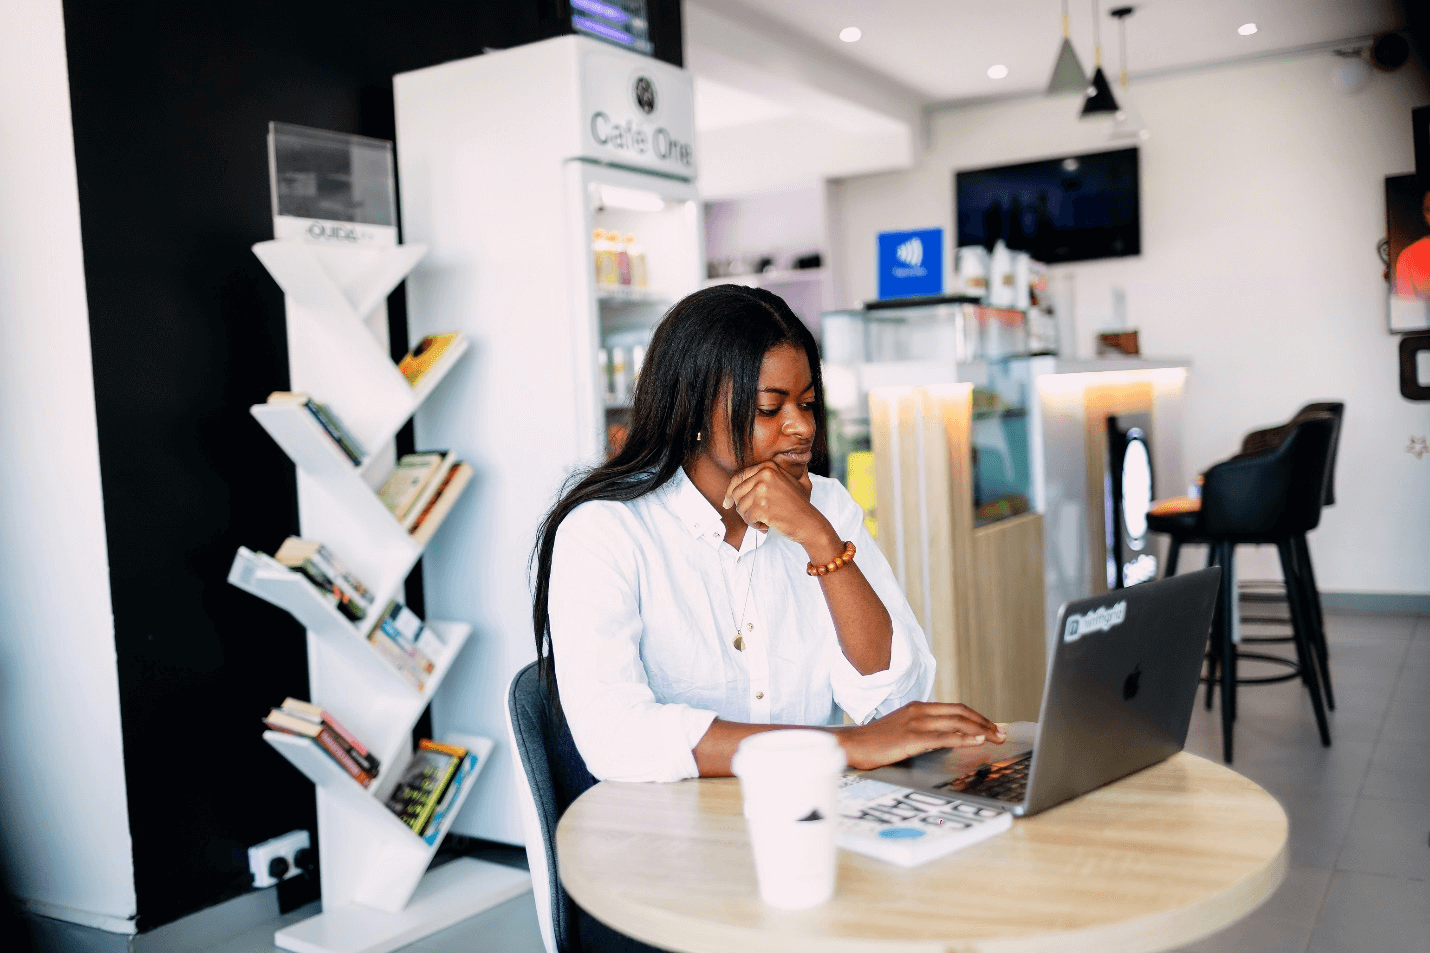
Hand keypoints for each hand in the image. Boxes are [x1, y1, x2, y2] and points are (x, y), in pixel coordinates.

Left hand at [722, 461, 836, 554]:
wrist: (809, 523)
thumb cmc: (801, 505)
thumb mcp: (797, 480)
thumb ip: (785, 470)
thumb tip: (793, 456)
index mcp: (768, 466)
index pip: (738, 477)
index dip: (730, 492)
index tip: (727, 502)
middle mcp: (764, 475)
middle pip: (736, 493)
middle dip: (743, 508)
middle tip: (756, 515)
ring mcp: (762, 490)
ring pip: (740, 507)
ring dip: (750, 517)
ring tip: (765, 519)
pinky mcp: (761, 506)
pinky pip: (747, 518)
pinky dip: (755, 525)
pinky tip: (767, 525)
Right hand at [838, 701, 1004, 770]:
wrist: (851, 744)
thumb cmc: (874, 741)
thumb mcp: (901, 728)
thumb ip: (921, 729)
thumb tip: (943, 738)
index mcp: (918, 708)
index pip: (956, 708)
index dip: (977, 717)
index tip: (991, 727)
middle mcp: (920, 711)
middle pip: (961, 713)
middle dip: (985, 723)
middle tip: (1001, 734)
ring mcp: (916, 724)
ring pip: (957, 722)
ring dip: (981, 730)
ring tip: (995, 738)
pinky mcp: (912, 738)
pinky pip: (944, 737)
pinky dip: (964, 738)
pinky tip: (977, 741)